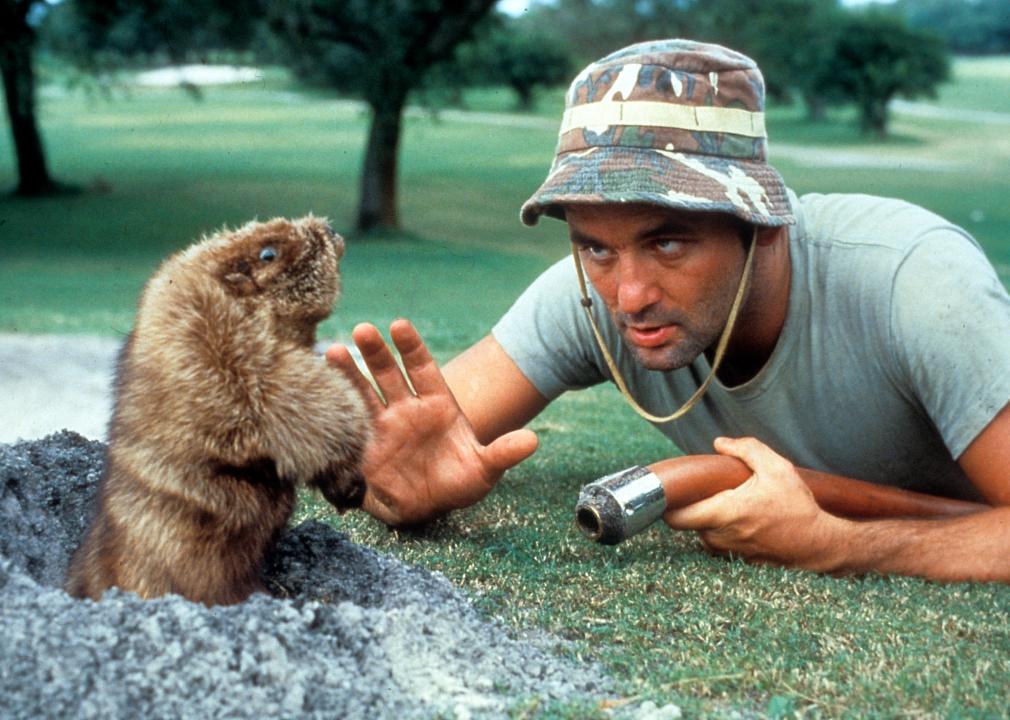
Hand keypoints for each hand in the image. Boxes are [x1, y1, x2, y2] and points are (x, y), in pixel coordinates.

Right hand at [325, 319, 537, 525]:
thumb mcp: (484, 470)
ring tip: (332, 352)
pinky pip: (347, 420)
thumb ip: (503, 453)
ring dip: (348, 372)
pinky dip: (334, 405)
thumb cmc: (457, 483)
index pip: (423, 367)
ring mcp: (383, 423)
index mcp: (437, 404)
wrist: (427, 507)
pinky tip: (317, 387)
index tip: (399, 325)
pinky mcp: (363, 444)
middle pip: (389, 372)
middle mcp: (407, 406)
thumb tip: (532, 440)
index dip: (411, 347)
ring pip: (363, 391)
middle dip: (376, 351)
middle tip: (363, 330)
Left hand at [662, 437, 840, 568]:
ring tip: (728, 502)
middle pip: (687, 522)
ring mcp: (729, 552)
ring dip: (707, 519)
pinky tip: (741, 518)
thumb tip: (720, 443)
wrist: (819, 544)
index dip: (666, 504)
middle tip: (703, 490)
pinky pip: (720, 542)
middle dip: (690, 506)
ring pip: (702, 532)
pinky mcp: (738, 560)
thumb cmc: (798, 506)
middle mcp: (721, 536)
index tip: (673, 490)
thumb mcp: (777, 468)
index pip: (675, 517)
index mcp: (724, 513)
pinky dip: (722, 530)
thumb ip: (747, 449)